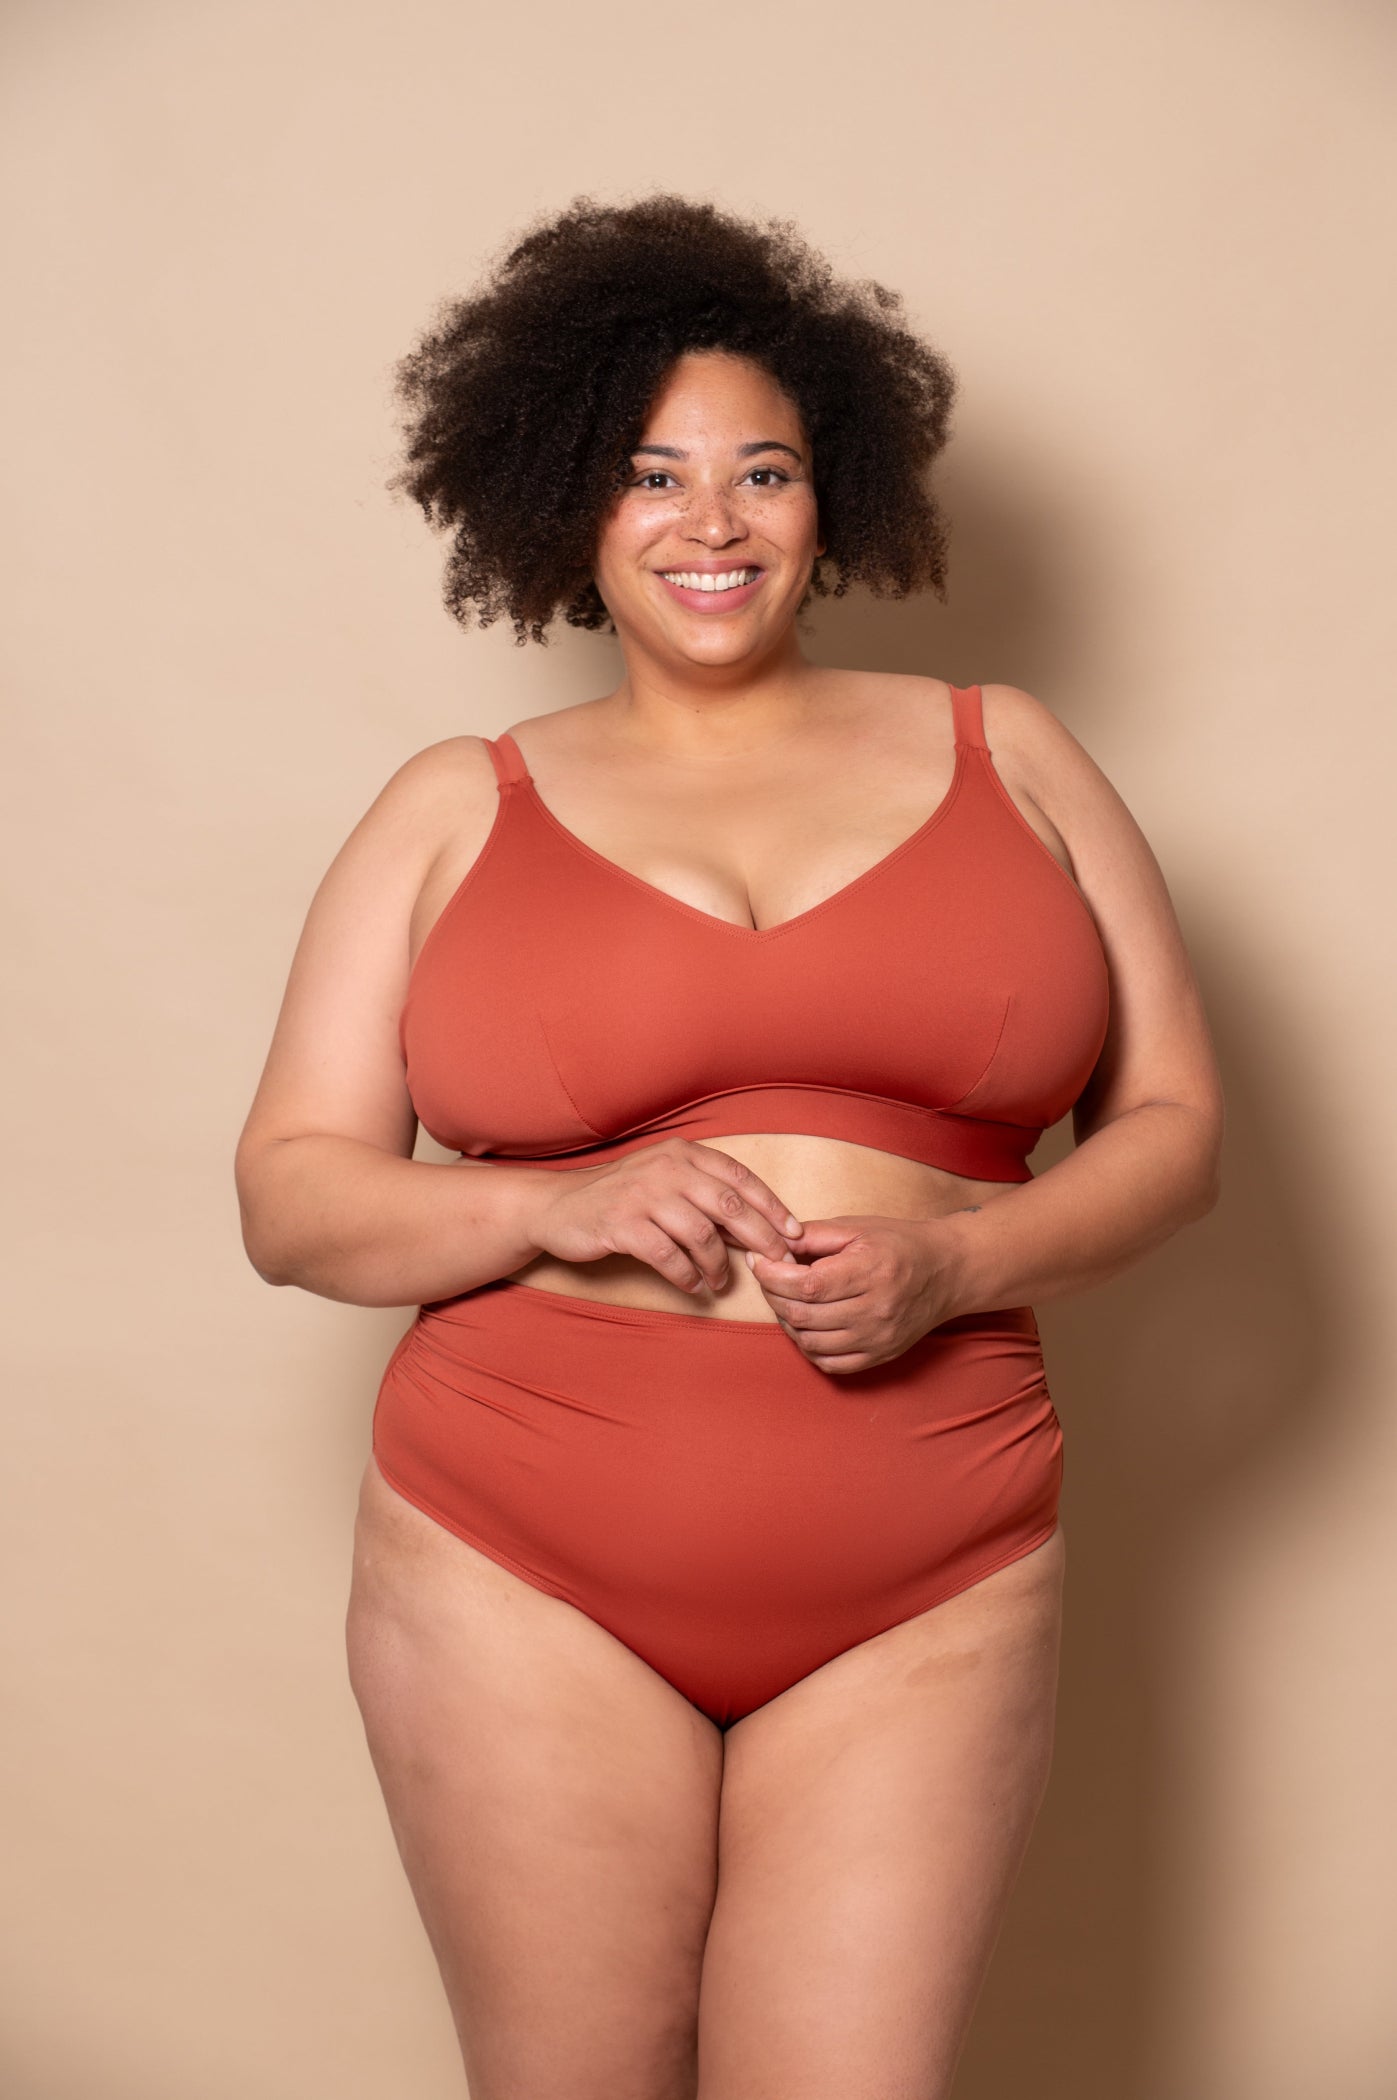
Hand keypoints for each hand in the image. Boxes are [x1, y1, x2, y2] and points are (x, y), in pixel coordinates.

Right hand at [532, 1138, 805, 1296]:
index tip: (794, 1234)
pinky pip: (667, 1256)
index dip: (772, 1206)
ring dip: (718, 1265)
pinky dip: (686, 1275)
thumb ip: (705, 1196)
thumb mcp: (665, 1181)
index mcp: (682, 1154)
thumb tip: (757, 1225)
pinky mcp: (621, 1224)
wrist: (558, 1206)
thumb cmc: (622, 1197)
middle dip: (761, 1238)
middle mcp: (666, 1168)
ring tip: (720, 1283)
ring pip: (701, 1235)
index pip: (740, 1177)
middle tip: (777, 1264)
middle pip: (730, 1207)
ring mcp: (642, 1195)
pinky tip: (693, 1286)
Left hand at [745, 1214, 964, 1373]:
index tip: (759, 1262)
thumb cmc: (900, 1243)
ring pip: (810, 1342)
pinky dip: (808, 1346)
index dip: (773, 1276)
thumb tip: (772, 1245)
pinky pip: (830, 1363)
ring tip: (786, 1299)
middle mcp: (876, 1310)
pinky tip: (806, 1324)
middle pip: (803, 1315)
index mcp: (870, 1271)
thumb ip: (813, 1235)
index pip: (807, 1286)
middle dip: (773, 1295)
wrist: (947, 1271)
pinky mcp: (881, 1355)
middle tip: (769, 1278)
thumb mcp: (858, 1227)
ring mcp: (879, 1337)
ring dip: (788, 1321)